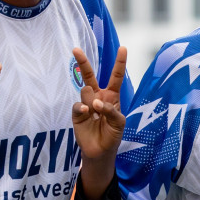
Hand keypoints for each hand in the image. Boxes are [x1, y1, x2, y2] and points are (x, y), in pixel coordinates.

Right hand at [71, 45, 127, 161]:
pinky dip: (84, 108)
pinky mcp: (78, 113)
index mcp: (112, 95)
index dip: (119, 62)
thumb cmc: (113, 135)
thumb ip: (111, 110)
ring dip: (92, 100)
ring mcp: (86, 104)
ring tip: (96, 113)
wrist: (100, 151)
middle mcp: (98, 96)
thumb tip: (96, 102)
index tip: (124, 48)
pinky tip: (88, 113)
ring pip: (86, 91)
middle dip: (82, 62)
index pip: (116, 76)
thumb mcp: (119, 122)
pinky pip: (79, 105)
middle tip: (75, 49)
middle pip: (89, 75)